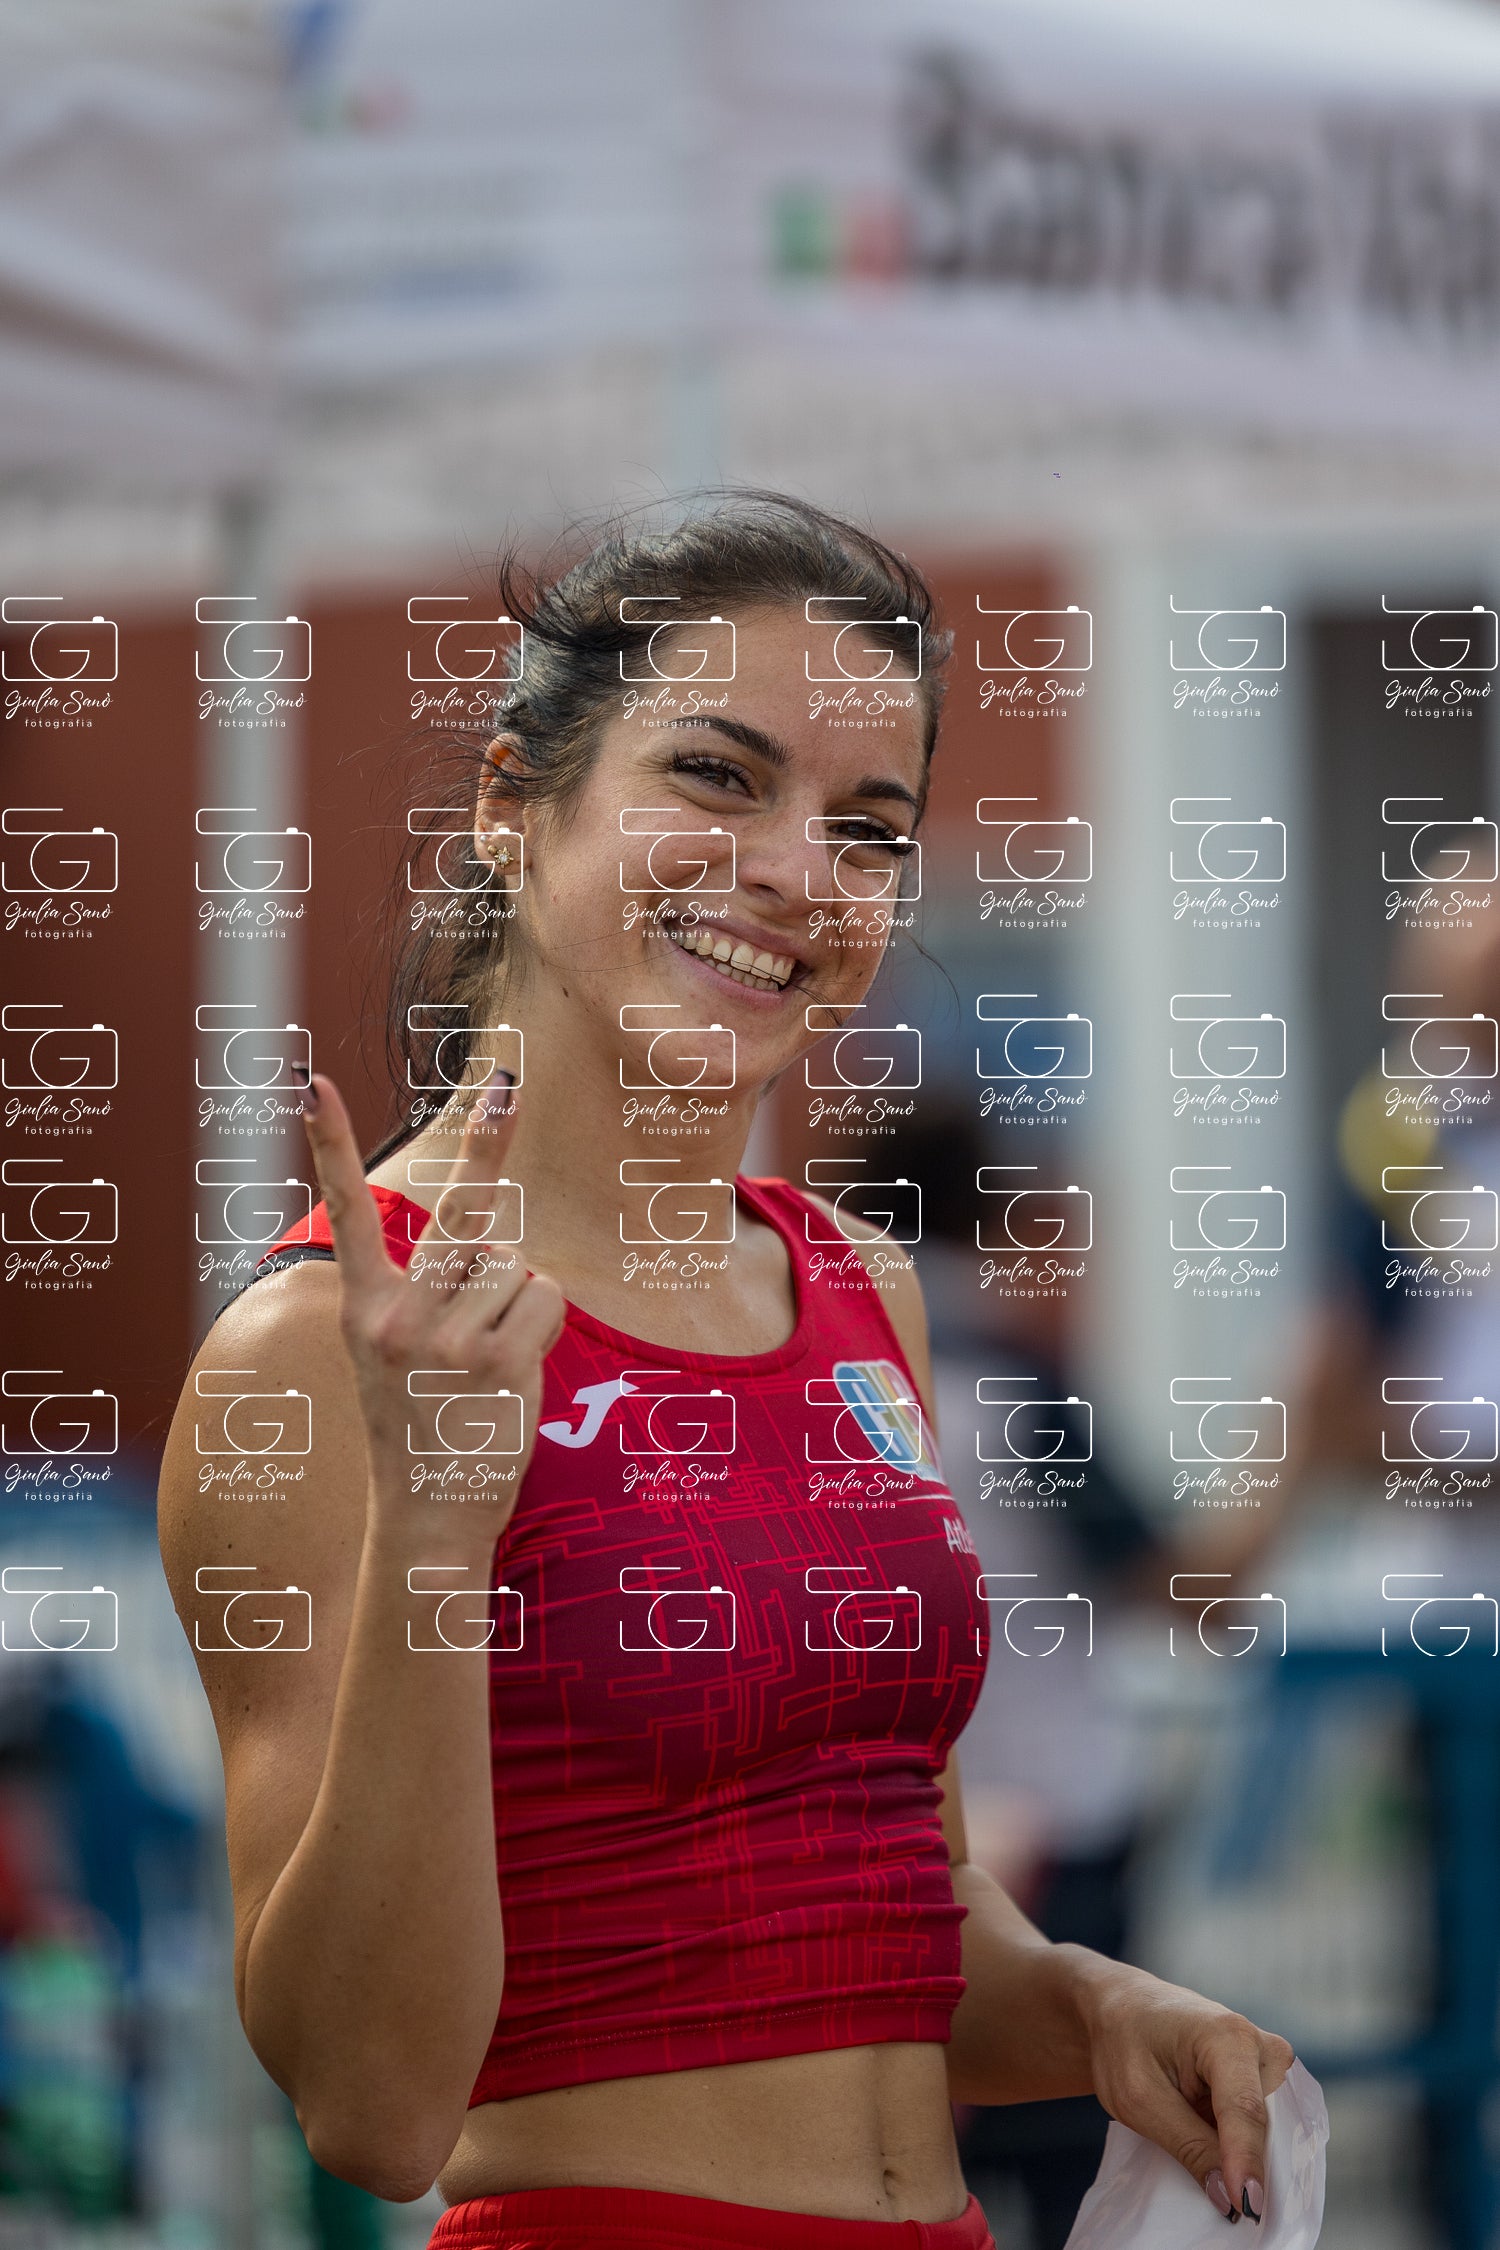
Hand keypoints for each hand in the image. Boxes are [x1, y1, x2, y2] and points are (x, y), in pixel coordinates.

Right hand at [298, 1071, 564, 1539]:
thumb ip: (423, 1295)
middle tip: (510, 1081)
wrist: (426, 1517)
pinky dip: (544, 1327)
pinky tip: (511, 1373)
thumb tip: (494, 1240)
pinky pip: (545, 1301)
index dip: (327, 1143)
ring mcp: (448, 1339)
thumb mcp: (392, 1356)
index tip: (311, 1081)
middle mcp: (399, 1316)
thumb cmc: (421, 1425)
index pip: (345, 1211)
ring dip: (518, 1302)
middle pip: (461, 1210)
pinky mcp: (498, 1361)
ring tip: (487, 1360)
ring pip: (517, 1266)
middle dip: (489, 1141)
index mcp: (364, 1307)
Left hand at [1074, 1955, 1293, 2224]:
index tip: (1246, 2209)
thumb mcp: (1140, 2099)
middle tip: (1234, 2212)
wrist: (1123, 2009)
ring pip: (1270, 2129)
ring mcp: (1267, 2062)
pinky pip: (1263, 2125)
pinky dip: (1244, 2149)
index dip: (1245, 2163)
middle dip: (1254, 2168)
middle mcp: (1260, 2045)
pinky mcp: (1264, 2080)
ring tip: (1223, 2189)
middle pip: (1267, 2123)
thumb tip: (1231, 2199)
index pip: (1244, 2111)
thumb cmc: (1124, 2043)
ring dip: (1247, 2159)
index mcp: (1227, 2036)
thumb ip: (1189, 2146)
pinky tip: (1224, 2169)